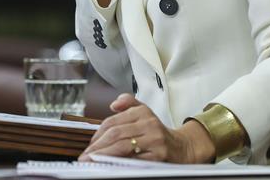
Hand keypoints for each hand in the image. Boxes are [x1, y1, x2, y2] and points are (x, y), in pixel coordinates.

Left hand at [79, 94, 214, 162]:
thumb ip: (128, 103)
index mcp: (142, 112)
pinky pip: (135, 159)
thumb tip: (113, 104)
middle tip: (86, 156)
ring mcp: (154, 140)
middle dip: (97, 146)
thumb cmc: (158, 133)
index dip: (98, 134)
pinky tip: (111, 165)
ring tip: (93, 161)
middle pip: (116, 134)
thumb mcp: (145, 112)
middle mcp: (149, 124)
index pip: (113, 122)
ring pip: (123, 146)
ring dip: (104, 155)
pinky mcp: (159, 155)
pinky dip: (121, 163)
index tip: (89, 145)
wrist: (183, 147)